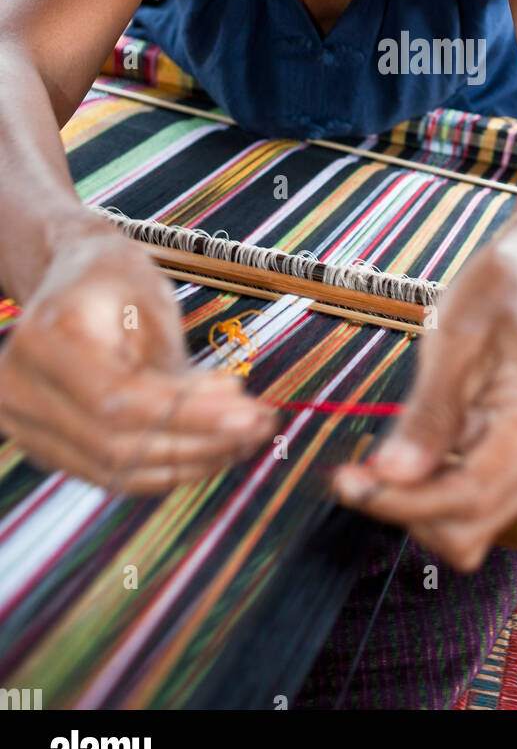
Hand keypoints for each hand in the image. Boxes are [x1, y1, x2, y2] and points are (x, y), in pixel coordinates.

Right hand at [0, 218, 276, 493]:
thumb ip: (180, 364)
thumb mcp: (151, 297)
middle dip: (202, 442)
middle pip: (120, 444)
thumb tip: (228, 414)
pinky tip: (213, 446)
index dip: (192, 417)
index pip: (122, 401)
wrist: (68, 276)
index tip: (252, 415)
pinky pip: (111, 472)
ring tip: (246, 436)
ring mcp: (25, 423)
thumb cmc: (112, 276)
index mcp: (48, 338)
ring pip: (119, 468)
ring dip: (192, 460)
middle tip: (261, 425)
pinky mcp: (46, 445)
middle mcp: (21, 388)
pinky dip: (167, 465)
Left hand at [331, 229, 516, 570]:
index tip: (347, 485)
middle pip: (469, 525)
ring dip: (421, 504)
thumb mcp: (450, 343)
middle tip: (359, 469)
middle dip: (408, 507)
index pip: (468, 493)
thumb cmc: (489, 298)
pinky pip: (475, 508)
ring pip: (471, 528)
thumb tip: (390, 474)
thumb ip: (426, 414)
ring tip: (394, 451)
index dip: (402, 501)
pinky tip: (418, 452)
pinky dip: (437, 494)